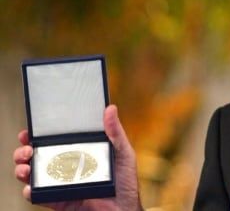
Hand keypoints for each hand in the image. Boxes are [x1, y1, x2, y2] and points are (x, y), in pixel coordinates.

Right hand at [14, 105, 142, 210]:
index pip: (54, 140)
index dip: (39, 134)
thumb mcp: (123, 152)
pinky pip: (39, 196)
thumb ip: (115, 132)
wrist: (123, 209)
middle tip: (28, 150)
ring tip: (26, 168)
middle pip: (37, 155)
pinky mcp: (58, 200)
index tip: (31, 130)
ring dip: (22, 169)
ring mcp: (60, 183)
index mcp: (78, 151)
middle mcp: (66, 165)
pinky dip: (30, 192)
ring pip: (33, 174)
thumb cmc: (125, 180)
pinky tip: (30, 187)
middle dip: (24, 151)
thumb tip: (110, 109)